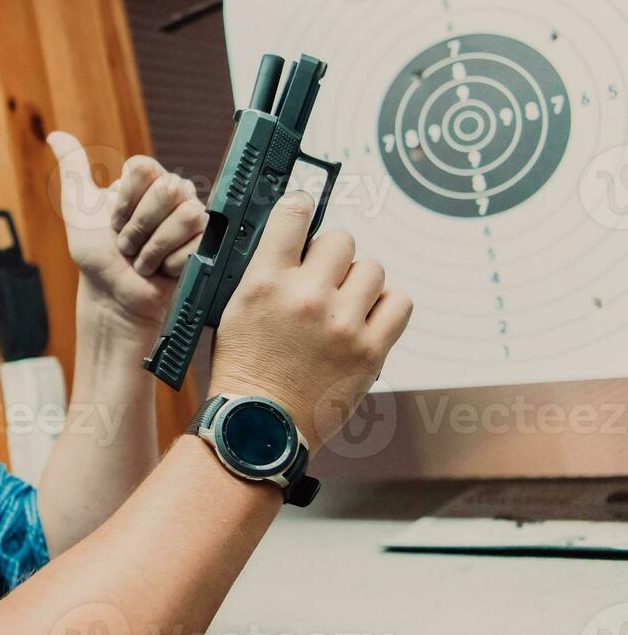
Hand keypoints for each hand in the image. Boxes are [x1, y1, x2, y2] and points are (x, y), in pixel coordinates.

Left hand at [47, 131, 207, 333]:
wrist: (111, 295)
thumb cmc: (96, 254)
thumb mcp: (78, 208)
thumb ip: (73, 169)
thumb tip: (55, 134)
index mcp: (147, 180)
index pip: (144, 166)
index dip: (125, 200)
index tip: (113, 221)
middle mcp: (174, 193)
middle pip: (168, 189)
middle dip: (138, 226)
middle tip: (127, 245)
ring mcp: (192, 217)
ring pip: (185, 215)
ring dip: (153, 247)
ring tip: (143, 259)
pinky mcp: (206, 244)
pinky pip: (195, 244)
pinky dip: (169, 264)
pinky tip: (161, 270)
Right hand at [210, 191, 412, 447]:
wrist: (260, 425)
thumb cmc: (244, 368)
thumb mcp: (234, 309)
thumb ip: (264, 270)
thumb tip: (294, 236)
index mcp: (264, 283)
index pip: (293, 215)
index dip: (300, 209)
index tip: (302, 212)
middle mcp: (305, 297)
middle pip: (341, 239)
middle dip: (331, 254)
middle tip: (320, 276)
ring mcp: (342, 324)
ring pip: (372, 269)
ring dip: (358, 282)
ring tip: (342, 304)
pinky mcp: (371, 350)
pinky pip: (399, 302)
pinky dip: (385, 305)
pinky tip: (365, 317)